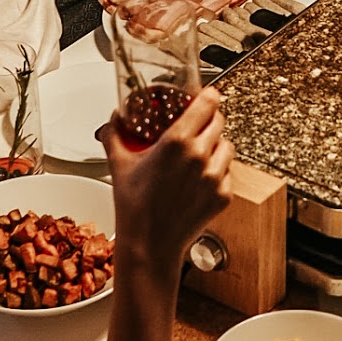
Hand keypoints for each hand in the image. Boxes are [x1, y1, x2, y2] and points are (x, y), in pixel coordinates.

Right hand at [101, 86, 232, 276]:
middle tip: (196, 124)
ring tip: (198, 153)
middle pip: (219, 121)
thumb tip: (113, 121)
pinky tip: (199, 176)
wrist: (149, 245)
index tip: (204, 96)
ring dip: (215, 144)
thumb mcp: (119, 165)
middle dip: (208, 119)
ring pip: (227, 146)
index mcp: (177, 142)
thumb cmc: (134, 208)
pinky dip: (217, 170)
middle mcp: (200, 156)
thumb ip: (115, 135)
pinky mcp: (223, 195)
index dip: (207, 96)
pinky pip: (227, 172)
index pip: (207, 103)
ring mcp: (214, 177)